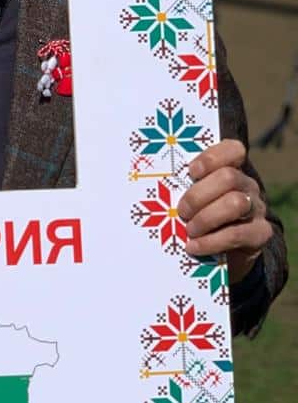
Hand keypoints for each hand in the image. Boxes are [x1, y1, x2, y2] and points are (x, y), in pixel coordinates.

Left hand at [180, 139, 271, 282]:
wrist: (224, 253)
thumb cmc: (198, 217)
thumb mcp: (190, 199)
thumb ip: (179, 187)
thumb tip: (141, 180)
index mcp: (231, 169)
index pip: (233, 149)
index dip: (212, 157)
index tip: (191, 171)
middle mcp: (247, 185)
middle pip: (229, 177)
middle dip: (198, 195)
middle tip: (182, 211)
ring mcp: (256, 208)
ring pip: (236, 203)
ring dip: (206, 218)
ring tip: (189, 230)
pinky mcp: (260, 233)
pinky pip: (238, 234)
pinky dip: (211, 241)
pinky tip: (194, 246)